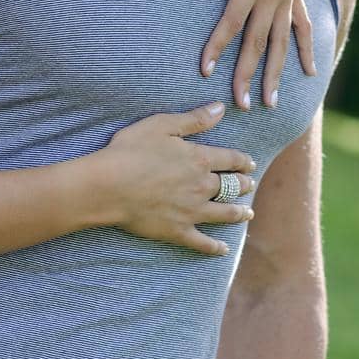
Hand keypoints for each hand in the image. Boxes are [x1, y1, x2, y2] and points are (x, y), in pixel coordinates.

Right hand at [93, 102, 255, 255]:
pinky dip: (215, 248)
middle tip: (249, 184)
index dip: (242, 161)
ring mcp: (192, 211)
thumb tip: (220, 109)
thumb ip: (193, 119)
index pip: (230, 159)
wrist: (109, 185)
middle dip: (242, 185)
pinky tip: (224, 250)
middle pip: (231, 186)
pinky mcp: (179, 231)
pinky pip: (203, 242)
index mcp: (199, 160)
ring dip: (238, 213)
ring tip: (247, 213)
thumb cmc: (130, 151)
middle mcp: (202, 187)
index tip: (249, 163)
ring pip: (224, 214)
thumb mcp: (161, 125)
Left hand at [180, 0, 332, 108]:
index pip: (231, 21)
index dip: (217, 47)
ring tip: (272, 103)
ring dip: (276, 73)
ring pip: (281, 42)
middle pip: (257, 41)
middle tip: (240, 105)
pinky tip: (310, 72)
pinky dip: (304, 49)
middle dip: (246, 74)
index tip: (206, 72)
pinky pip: (302, 25)